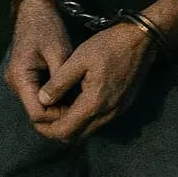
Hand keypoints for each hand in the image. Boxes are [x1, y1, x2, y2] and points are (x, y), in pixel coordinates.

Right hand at [4, 0, 72, 124]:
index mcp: (20, 77)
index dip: (58, 116)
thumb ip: (62, 80)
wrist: (35, 10)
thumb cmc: (47, 27)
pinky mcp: (25, 79)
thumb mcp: (59, 52)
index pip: (37, 113)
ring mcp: (18, 82)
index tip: (78, 108)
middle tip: (81, 108)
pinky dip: (53, 99)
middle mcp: (15, 83)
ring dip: (56, 107)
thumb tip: (72, 104)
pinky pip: (38, 97)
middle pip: (36, 114)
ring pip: (37, 107)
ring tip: (78, 101)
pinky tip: (70, 93)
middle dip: (58, 115)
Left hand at [32, 23, 158, 142]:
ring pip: (88, 131)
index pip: (65, 131)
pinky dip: (85, 119)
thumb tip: (42, 101)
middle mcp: (107, 114)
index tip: (36, 118)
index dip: (46, 129)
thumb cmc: (108, 45)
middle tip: (44, 116)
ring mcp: (117, 112)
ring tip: (58, 108)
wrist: (141, 39)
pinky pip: (99, 122)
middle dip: (57, 130)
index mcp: (94, 103)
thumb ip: (59, 82)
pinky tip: (76, 102)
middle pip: (76, 137)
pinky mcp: (123, 106)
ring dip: (72, 125)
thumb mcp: (78, 59)